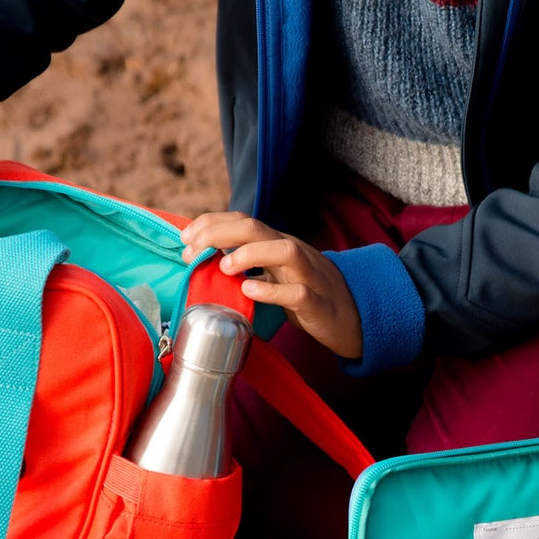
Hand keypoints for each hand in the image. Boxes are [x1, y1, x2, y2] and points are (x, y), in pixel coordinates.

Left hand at [180, 213, 362, 358]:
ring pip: (284, 251)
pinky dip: (271, 290)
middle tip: (192, 250)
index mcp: (278, 244)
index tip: (185, 238)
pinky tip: (249, 290)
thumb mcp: (276, 273)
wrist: (353, 317)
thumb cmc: (307, 296)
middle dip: (220, 232)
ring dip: (250, 254)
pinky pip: (297, 292)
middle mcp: (293, 253)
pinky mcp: (317, 302)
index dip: (211, 224)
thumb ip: (250, 264)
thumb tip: (207, 260)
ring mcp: (308, 275)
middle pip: (257, 227)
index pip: (243, 221)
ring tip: (224, 266)